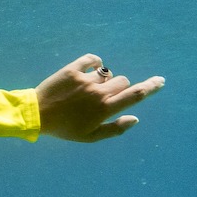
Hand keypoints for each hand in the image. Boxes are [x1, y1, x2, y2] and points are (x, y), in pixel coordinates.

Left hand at [36, 54, 163, 141]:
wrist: (35, 115)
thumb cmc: (64, 128)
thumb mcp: (89, 136)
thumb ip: (115, 129)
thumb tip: (135, 118)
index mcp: (105, 109)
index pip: (136, 95)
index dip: (151, 87)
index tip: (160, 80)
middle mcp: (98, 93)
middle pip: (123, 81)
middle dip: (118, 87)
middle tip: (101, 96)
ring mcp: (85, 80)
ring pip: (107, 73)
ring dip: (104, 79)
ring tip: (86, 89)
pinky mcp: (71, 70)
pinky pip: (92, 59)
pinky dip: (95, 62)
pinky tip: (90, 69)